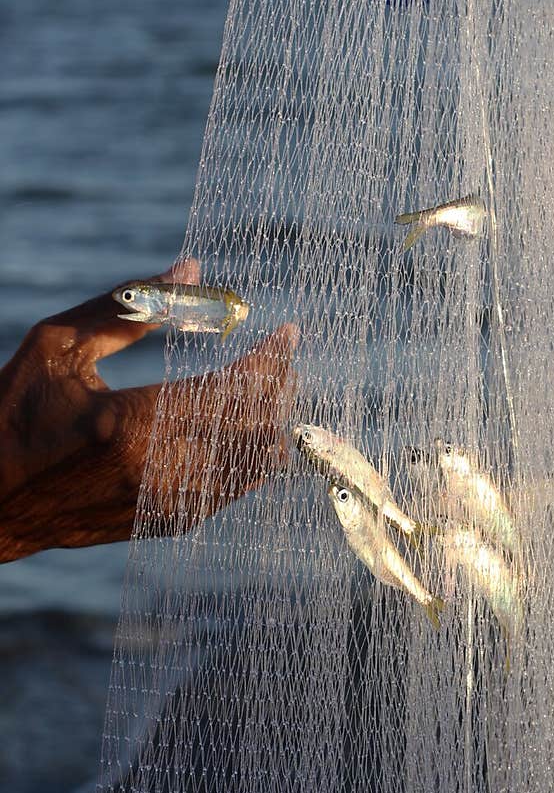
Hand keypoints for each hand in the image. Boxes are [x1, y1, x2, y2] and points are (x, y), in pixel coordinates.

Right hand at [0, 260, 297, 562]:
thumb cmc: (12, 414)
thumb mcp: (56, 347)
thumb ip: (126, 307)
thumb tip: (191, 269)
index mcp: (130, 423)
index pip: (228, 390)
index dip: (267, 361)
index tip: (287, 334)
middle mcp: (155, 470)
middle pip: (250, 429)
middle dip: (277, 389)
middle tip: (283, 360)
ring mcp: (161, 503)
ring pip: (248, 466)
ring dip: (271, 426)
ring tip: (275, 391)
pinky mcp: (160, 522)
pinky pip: (227, 493)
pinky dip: (249, 461)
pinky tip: (253, 436)